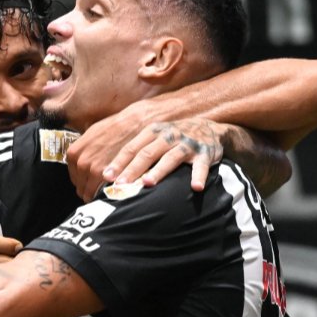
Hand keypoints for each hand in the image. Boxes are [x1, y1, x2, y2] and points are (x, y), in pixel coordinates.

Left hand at [65, 100, 152, 201]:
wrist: (136, 123)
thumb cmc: (116, 127)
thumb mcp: (93, 133)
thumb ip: (85, 149)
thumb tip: (81, 161)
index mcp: (75, 153)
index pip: (73, 176)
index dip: (80, 181)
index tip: (86, 184)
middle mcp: (81, 162)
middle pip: (80, 185)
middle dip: (86, 190)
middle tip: (92, 194)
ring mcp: (94, 170)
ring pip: (90, 191)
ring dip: (94, 195)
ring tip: (101, 197)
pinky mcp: (107, 176)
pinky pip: (102, 191)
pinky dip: (104, 195)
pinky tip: (110, 195)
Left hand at [102, 118, 225, 191]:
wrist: (209, 128)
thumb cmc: (174, 138)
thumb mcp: (155, 138)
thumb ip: (138, 151)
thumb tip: (113, 172)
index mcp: (152, 132)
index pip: (131, 148)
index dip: (118, 162)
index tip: (107, 176)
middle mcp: (168, 136)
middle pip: (147, 153)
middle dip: (132, 169)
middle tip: (121, 184)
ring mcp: (187, 144)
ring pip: (170, 158)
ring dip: (159, 171)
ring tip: (147, 183)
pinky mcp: (205, 153)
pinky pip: (201, 166)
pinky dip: (198, 176)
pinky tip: (195, 187)